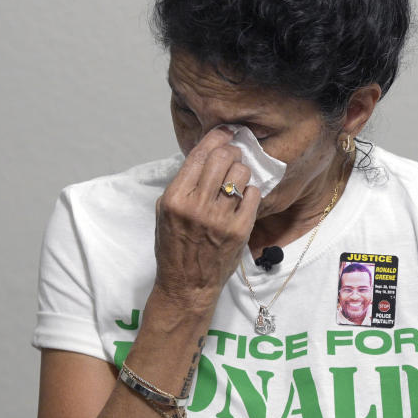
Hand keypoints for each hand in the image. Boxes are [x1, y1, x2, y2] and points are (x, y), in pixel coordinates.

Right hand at [152, 128, 260, 312]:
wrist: (187, 284)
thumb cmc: (174, 247)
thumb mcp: (165, 212)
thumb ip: (182, 184)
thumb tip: (204, 155)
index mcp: (175, 198)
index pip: (199, 155)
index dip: (216, 138)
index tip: (224, 133)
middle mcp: (196, 206)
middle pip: (223, 158)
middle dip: (231, 151)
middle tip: (233, 153)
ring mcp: (219, 218)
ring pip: (240, 174)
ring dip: (241, 170)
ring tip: (237, 178)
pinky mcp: (239, 230)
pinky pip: (252, 195)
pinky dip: (249, 191)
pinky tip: (243, 197)